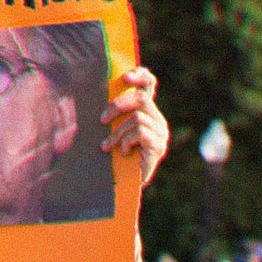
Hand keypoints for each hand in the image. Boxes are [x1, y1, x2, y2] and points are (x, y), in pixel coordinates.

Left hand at [99, 67, 169, 184]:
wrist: (125, 185)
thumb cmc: (116, 157)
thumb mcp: (114, 130)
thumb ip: (115, 115)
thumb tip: (100, 96)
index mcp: (147, 113)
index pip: (149, 86)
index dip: (141, 76)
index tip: (126, 77)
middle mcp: (157, 120)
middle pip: (140, 99)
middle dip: (118, 106)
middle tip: (102, 119)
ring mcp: (161, 133)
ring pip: (137, 118)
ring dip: (117, 132)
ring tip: (108, 146)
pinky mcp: (159, 146)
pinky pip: (139, 132)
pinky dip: (125, 142)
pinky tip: (123, 153)